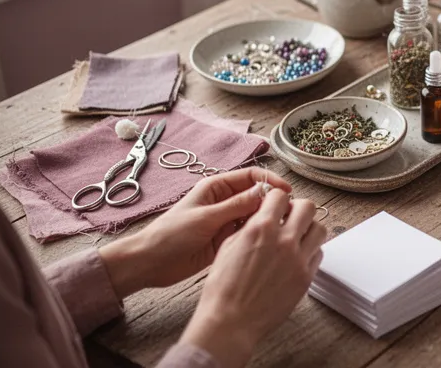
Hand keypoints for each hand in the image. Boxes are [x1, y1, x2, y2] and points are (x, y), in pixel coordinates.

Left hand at [98, 168, 292, 298]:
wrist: (152, 262)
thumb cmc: (172, 234)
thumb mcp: (207, 217)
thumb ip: (237, 206)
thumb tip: (266, 193)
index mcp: (217, 187)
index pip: (250, 177)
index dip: (270, 182)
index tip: (287, 192)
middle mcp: (224, 201)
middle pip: (256, 196)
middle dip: (272, 202)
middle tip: (288, 214)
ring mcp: (226, 221)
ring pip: (254, 215)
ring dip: (266, 220)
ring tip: (281, 229)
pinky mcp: (226, 240)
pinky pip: (247, 233)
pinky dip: (257, 235)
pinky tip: (267, 241)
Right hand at [181, 194, 326, 367]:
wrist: (230, 321)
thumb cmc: (223, 288)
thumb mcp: (228, 246)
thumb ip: (250, 226)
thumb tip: (263, 215)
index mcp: (260, 228)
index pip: (280, 195)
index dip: (277, 198)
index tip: (275, 204)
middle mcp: (284, 240)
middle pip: (308, 207)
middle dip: (298, 208)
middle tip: (290, 217)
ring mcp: (298, 259)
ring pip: (319, 228)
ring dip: (309, 228)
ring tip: (297, 236)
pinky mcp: (306, 277)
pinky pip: (319, 254)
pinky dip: (310, 250)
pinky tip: (297, 257)